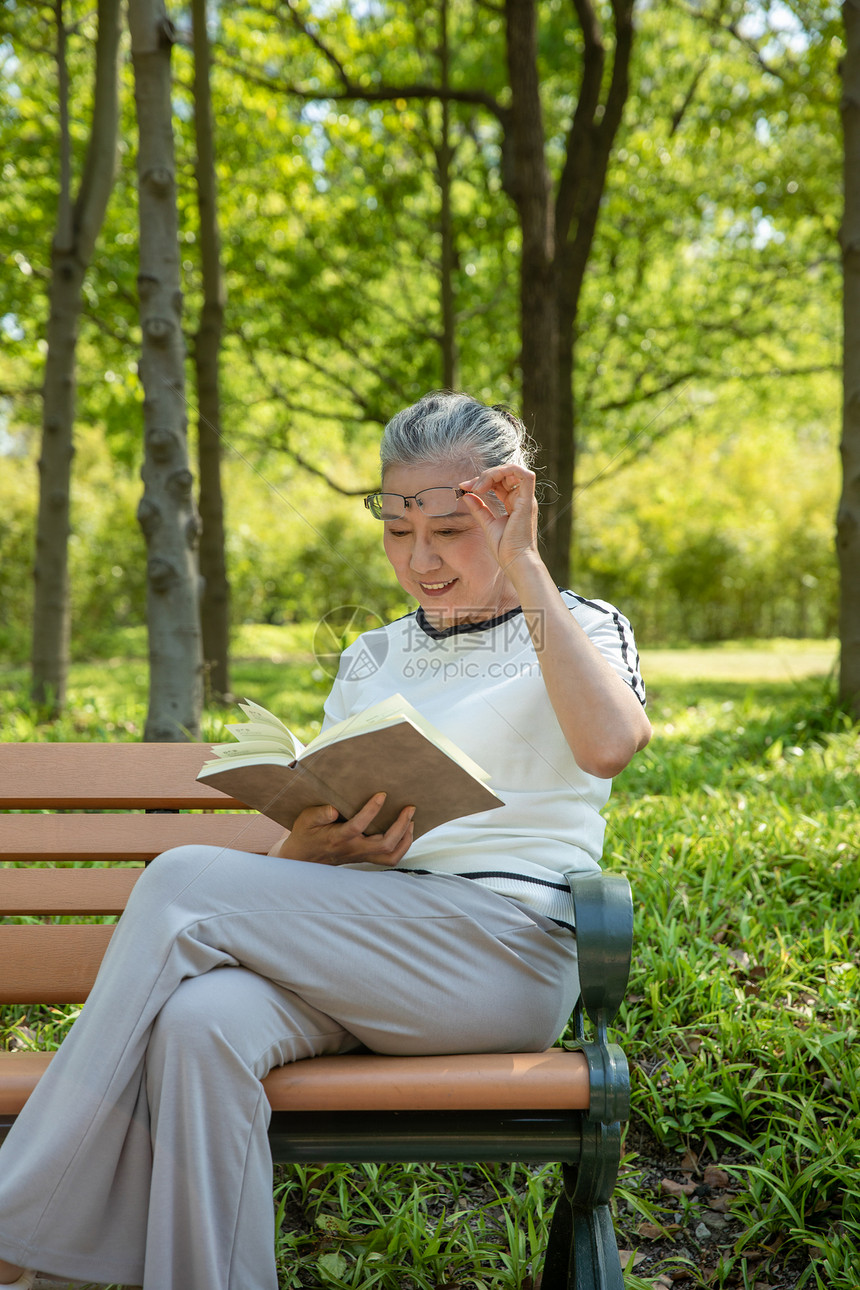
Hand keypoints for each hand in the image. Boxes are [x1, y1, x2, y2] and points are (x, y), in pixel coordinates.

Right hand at [267, 793, 414, 866]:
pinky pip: (389, 858)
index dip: (371, 810)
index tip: (382, 795)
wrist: (304, 858)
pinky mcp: (366, 857)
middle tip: (409, 808)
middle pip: (384, 844)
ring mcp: (361, 856)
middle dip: (401, 826)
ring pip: (390, 856)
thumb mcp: (306, 820)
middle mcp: (353, 849)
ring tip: (411, 821)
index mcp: (338, 838)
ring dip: (405, 839)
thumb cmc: (306, 834)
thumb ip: (319, 814)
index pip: (358, 826)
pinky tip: (405, 831)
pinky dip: (402, 846)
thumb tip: (334, 810)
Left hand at [458, 465, 538, 574]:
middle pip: (505, 474)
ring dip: (492, 473)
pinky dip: (505, 472)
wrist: (514, 562)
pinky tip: (486, 484)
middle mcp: (522, 499)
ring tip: (477, 487)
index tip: (464, 487)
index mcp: (515, 504)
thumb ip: (479, 509)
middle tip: (468, 486)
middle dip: (485, 475)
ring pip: (513, 470)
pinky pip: (524, 474)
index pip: (500, 482)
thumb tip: (467, 495)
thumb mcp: (487, 524)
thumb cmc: (505, 548)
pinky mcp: (527, 501)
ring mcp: (526, 499)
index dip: (482, 480)